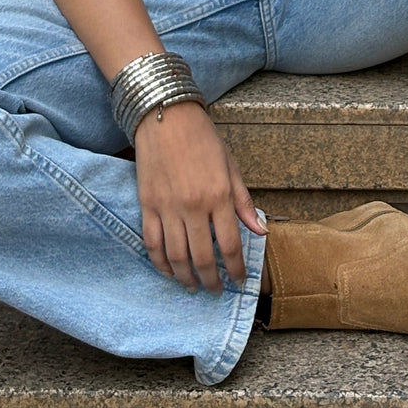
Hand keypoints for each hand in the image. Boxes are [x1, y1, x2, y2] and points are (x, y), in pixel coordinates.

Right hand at [133, 100, 266, 292]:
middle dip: (211, 281)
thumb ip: (243, 202)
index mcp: (218, 195)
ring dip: (186, 279)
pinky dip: (160, 263)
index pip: (230, 245)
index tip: (239, 280)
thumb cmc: (203, 138)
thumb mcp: (230, 166)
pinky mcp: (147, 205)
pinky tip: (169, 271)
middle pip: (202, 258)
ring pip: (176, 257)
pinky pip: (152, 243)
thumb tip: (260, 232)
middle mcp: (193, 206)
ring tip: (194, 287)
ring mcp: (168, 207)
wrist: (166, 116)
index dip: (235, 269)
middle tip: (216, 291)